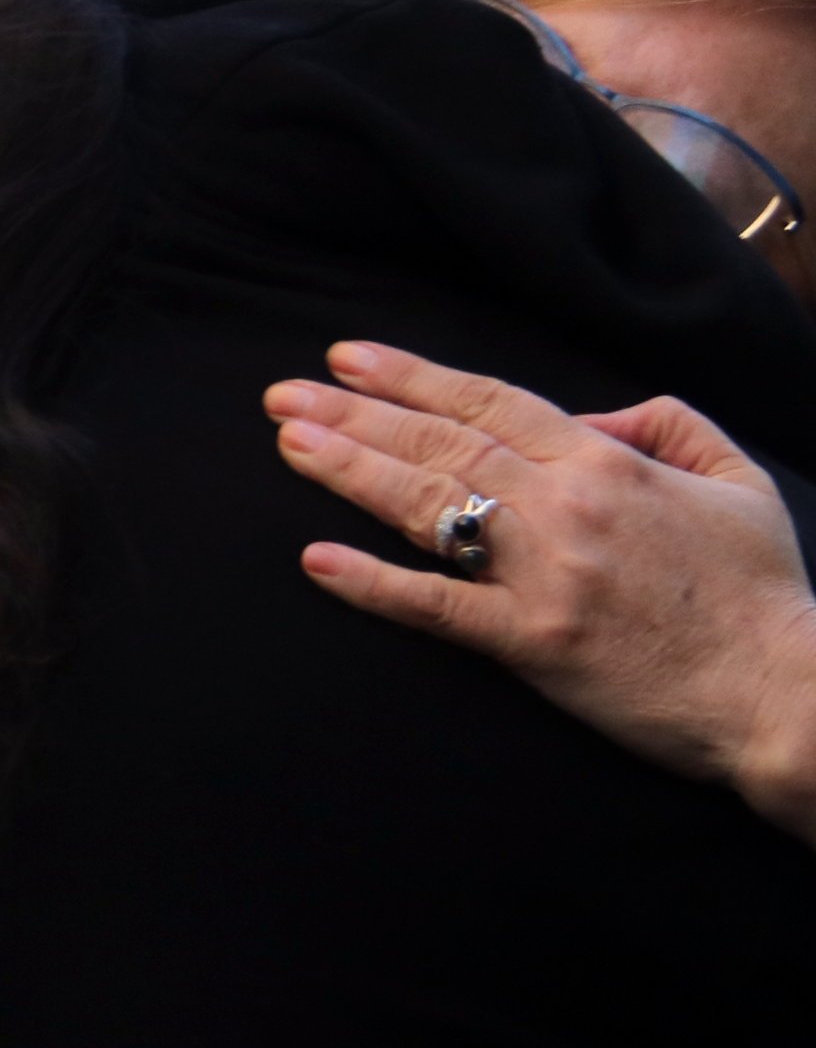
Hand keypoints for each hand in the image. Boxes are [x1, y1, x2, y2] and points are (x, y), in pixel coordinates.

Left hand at [271, 341, 815, 838]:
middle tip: (281, 394)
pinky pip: (437, 608)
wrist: (786, 692)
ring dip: (350, 471)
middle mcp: (566, 509)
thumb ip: (662, 425)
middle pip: (441, 446)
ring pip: (428, 508)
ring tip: (288, 442)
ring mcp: (544, 577)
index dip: (413, 376)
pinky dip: (373, 583)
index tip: (346, 356)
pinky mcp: (532, 644)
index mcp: (608, 465)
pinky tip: (316, 559)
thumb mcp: (736, 478)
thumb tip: (586, 414)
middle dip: (354, 414)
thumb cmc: (761, 590)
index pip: (489, 404)